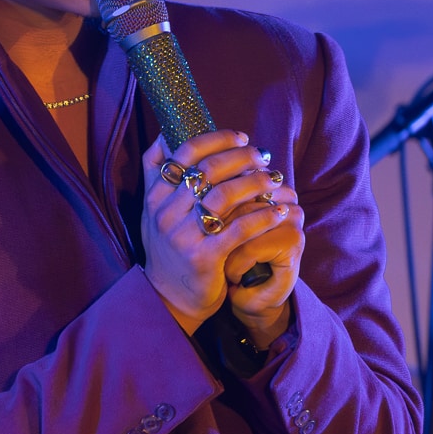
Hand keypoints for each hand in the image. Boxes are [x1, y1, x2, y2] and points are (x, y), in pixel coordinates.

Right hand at [138, 132, 299, 337]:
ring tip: (274, 179)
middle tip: (262, 155)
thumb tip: (166, 135)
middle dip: (241, 157)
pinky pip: (239, 229)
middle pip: (207, 171)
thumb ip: (156, 176)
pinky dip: (263, 217)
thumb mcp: (154, 212)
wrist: (170, 297)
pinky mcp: (204, 258)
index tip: (240, 137)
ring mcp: (182, 236)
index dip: (216, 139)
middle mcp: (164, 213)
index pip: (183, 153)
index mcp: (154, 197)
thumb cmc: (170, 249)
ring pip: (224, 196)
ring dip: (255, 183)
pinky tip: (279, 211)